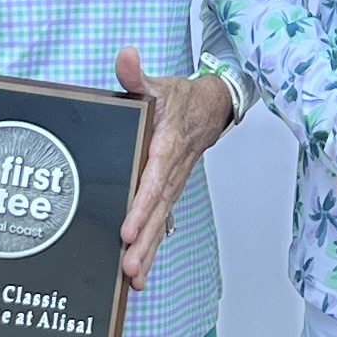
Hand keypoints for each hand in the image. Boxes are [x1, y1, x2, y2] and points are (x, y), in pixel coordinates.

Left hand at [114, 48, 238, 288]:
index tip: (127, 228)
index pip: (154, 180)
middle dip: (143, 241)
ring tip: (132, 278)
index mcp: (167, 146)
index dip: (142, 206)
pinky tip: (138, 275)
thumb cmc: (179, 99)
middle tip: (127, 266)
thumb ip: (137, 75)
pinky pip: (161, 224)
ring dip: (147, 252)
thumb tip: (125, 57)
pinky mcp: (169, 195)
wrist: (211, 108)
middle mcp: (172, 172)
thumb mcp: (158, 84)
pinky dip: (151, 249)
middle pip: (157, 211)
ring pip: (160, 223)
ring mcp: (172, 187)